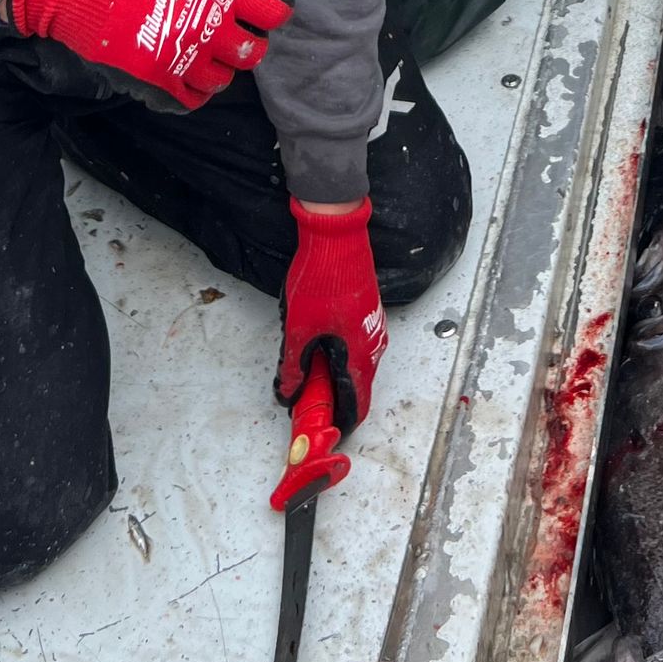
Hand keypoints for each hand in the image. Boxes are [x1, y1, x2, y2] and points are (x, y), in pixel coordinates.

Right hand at [5, 0, 302, 109]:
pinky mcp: (146, 74)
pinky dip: (196, 88)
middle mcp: (202, 22)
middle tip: (235, 22)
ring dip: (223, 64)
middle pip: (253, 51)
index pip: (273, 11)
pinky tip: (187, 66)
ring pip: (224, 79)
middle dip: (251, 37)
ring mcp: (174, 53)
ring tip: (208, 42)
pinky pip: (190, 99)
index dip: (274, 6)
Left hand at [276, 197, 386, 432]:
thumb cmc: (323, 277)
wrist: (337, 234)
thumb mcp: (299, 328)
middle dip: (330, 395)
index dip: (341, 421)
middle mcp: (374, 344)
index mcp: (360, 354)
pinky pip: (355, 344)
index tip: (324, 426)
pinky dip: (338, 352)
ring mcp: (373, 326)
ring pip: (355, 363)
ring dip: (332, 372)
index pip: (359, 404)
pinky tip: (316, 341)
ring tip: (305, 366)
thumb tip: (289, 390)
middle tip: (303, 394)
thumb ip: (294, 366)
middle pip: (356, 385)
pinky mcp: (367, 312)